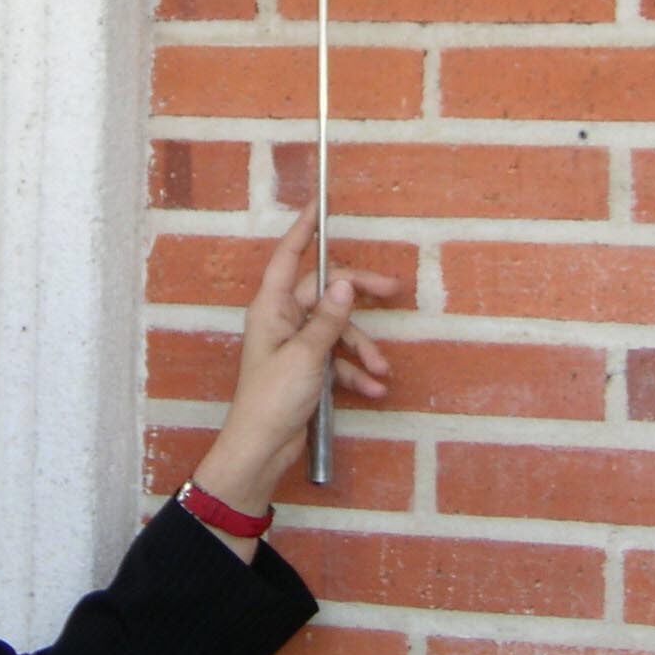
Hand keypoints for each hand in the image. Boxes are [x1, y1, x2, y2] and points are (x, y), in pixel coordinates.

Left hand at [186, 206, 398, 556]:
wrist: (261, 450)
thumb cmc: (272, 399)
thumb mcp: (306, 356)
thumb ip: (328, 319)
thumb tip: (343, 282)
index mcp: (272, 308)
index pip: (288, 257)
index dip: (303, 229)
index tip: (320, 204)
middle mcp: (282, 320)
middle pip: (325, 293)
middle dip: (359, 298)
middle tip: (393, 292)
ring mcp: (295, 344)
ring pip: (337, 329)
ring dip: (362, 348)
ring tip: (381, 370)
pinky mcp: (307, 369)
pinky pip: (337, 359)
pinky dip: (355, 372)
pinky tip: (372, 390)